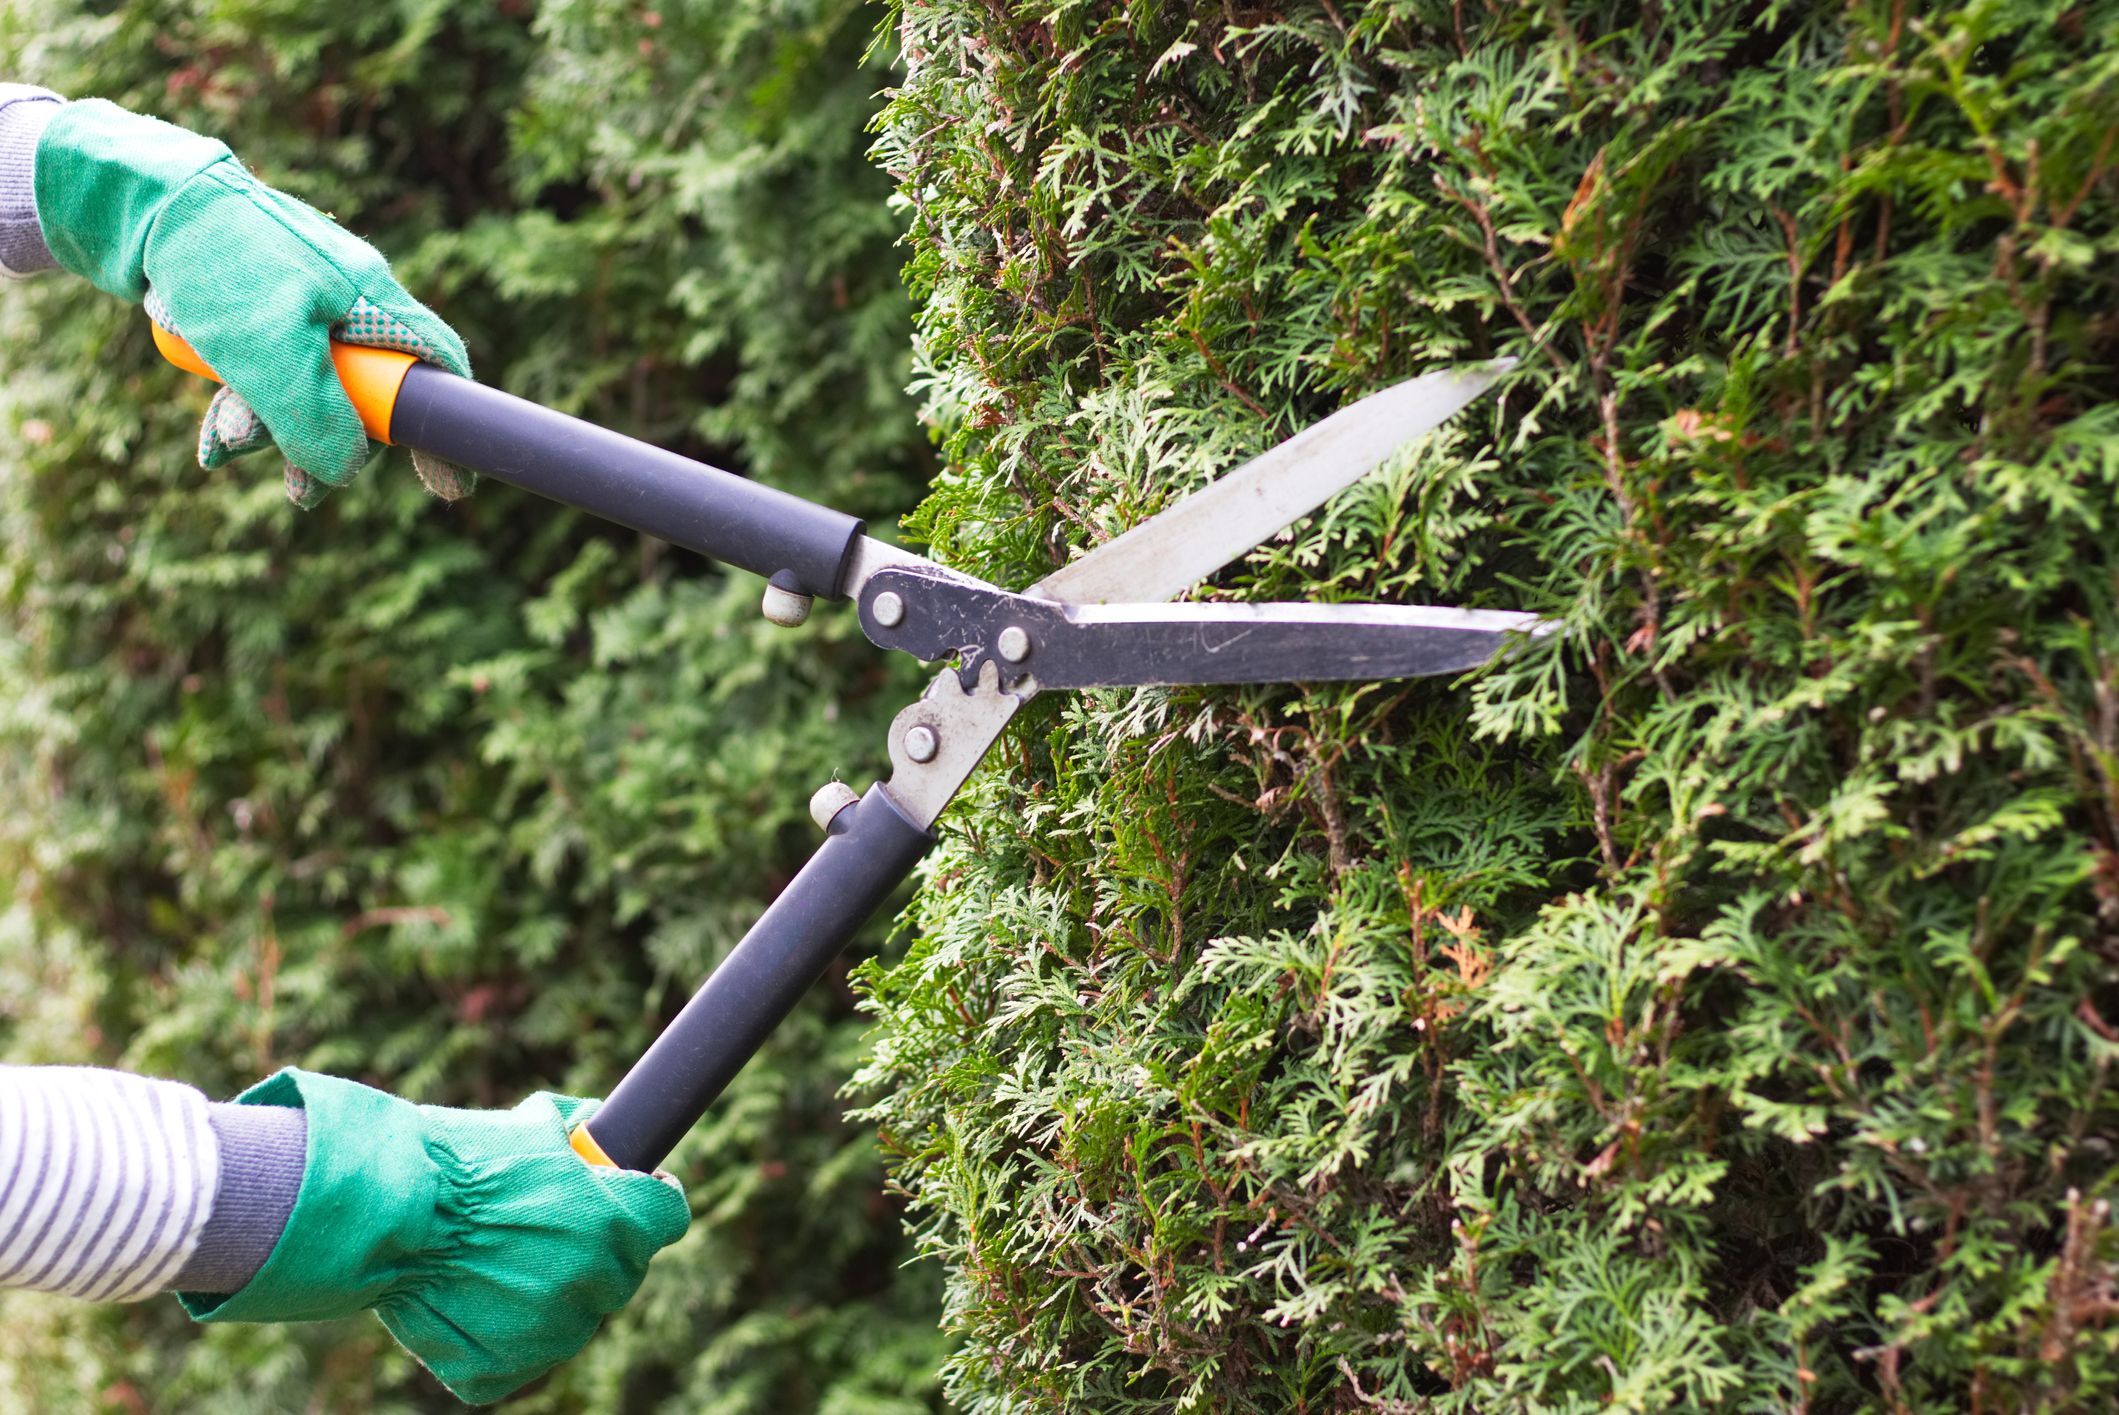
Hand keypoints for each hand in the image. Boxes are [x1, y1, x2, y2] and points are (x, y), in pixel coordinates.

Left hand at [33, 99, 470, 507]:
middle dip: (328, 444)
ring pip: (308, 387)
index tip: (445, 484)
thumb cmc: (215, 262)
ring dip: (269, 428)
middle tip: (297, 490)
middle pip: (367, 394)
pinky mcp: (260, 305)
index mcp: (373, 300)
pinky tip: (212, 429)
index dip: (445, 428)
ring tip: (222, 443)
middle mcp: (349, 300)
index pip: (437, 368)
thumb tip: (344, 470)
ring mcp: (305, 303)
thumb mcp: (269, 351)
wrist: (138, 197)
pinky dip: (244, 402)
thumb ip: (316, 417)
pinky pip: (268, 371)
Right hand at [180, 1070, 689, 1404]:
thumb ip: (580, 1131)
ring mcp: (550, 1335)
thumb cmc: (459, 1162)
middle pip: (619, 1268)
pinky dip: (498, 1329)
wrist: (387, 1215)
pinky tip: (469, 1293)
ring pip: (568, 1314)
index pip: (668, 1214)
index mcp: (619, 1222)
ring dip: (547, 1290)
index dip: (648, 1197)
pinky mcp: (500, 1371)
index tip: (629, 1190)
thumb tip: (597, 1129)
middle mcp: (596, 1284)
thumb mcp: (533, 1124)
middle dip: (592, 1245)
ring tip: (494, 1256)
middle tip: (543, 1223)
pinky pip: (516, 1352)